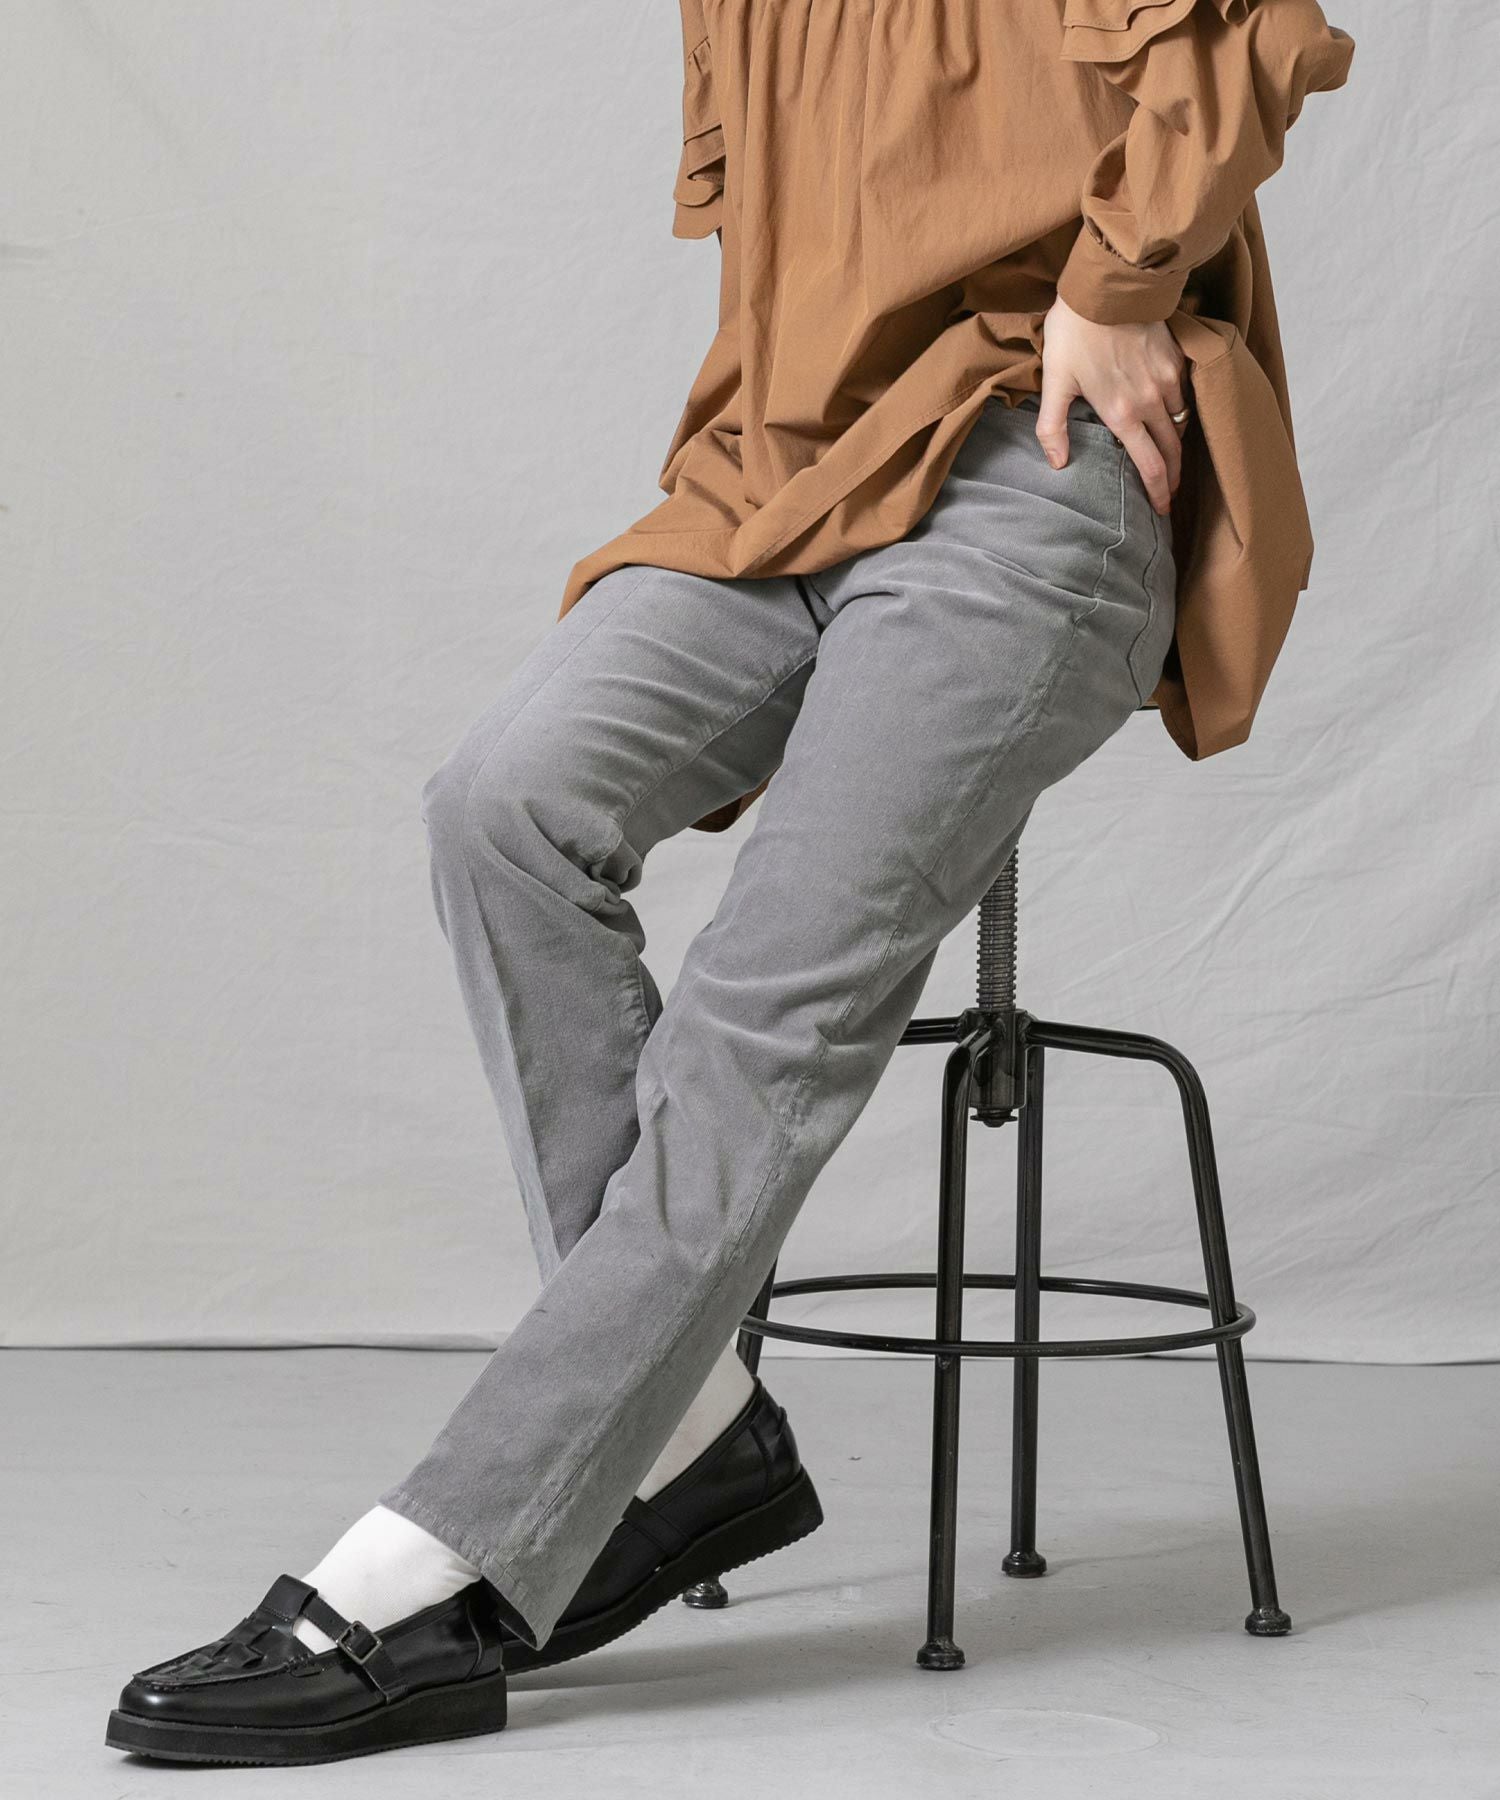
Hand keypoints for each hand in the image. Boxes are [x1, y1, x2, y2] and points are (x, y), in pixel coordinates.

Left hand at [1036, 294, 1190, 514]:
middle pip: (1172, 452)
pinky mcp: (1177, 358)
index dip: (1158, 493)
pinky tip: (1172, 415)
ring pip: (1181, 423)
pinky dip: (1180, 411)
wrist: (1109, 286)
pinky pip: (1185, 395)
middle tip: (1169, 493)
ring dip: (1177, 444)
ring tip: (1169, 457)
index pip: (1150, 466)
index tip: (1162, 509)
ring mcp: (1169, 379)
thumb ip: (1053, 427)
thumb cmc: (1075, 332)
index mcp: (1122, 415)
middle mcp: (1152, 402)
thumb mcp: (1053, 381)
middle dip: (1172, 477)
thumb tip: (1059, 465)